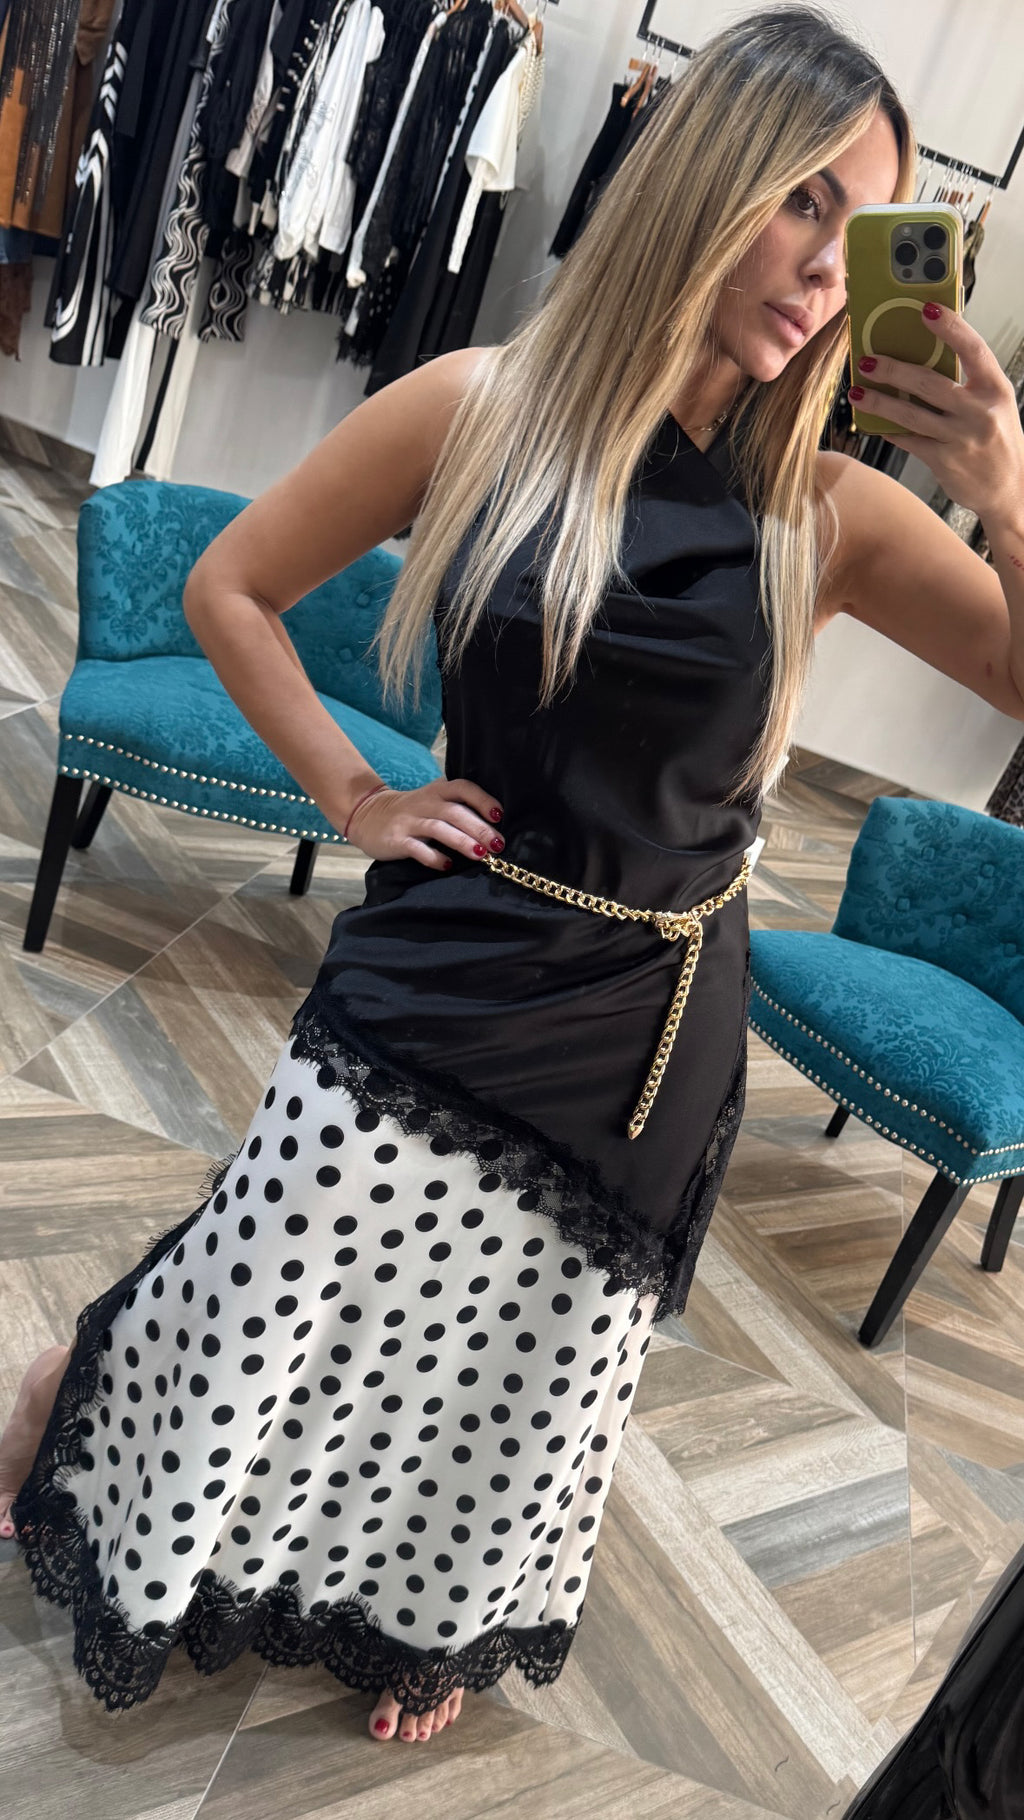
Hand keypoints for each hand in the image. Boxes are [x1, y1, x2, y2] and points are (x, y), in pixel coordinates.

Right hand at [344, 776, 504, 870]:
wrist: (367, 815)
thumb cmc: (412, 811)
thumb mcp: (433, 801)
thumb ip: (457, 807)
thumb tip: (494, 827)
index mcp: (437, 791)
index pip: (463, 788)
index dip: (482, 800)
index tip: (498, 815)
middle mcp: (424, 803)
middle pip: (455, 812)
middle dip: (479, 828)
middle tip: (497, 844)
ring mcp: (409, 821)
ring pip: (438, 828)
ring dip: (461, 841)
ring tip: (480, 855)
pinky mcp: (396, 839)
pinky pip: (417, 848)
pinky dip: (433, 857)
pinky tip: (446, 866)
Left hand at [849, 304, 1023, 520]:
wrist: (1009, 488)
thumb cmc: (997, 438)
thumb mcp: (994, 404)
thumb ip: (969, 383)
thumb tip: (925, 356)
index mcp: (996, 389)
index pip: (974, 350)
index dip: (950, 328)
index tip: (926, 310)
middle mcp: (980, 412)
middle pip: (930, 383)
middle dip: (893, 370)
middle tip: (867, 361)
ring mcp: (962, 438)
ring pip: (912, 414)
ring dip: (881, 402)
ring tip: (858, 391)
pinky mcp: (945, 461)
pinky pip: (910, 440)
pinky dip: (890, 430)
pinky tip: (874, 422)